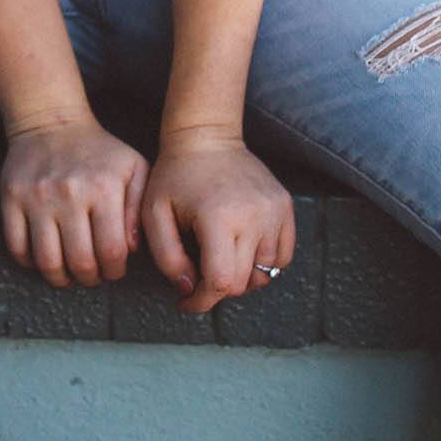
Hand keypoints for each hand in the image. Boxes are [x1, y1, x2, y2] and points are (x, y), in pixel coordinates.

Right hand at [0, 114, 149, 288]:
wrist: (52, 123)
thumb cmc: (99, 152)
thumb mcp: (133, 169)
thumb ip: (138, 209)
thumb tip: (132, 249)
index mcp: (104, 188)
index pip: (112, 251)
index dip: (115, 271)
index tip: (114, 270)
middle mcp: (69, 194)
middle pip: (80, 262)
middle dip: (90, 278)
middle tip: (92, 275)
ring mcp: (37, 198)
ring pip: (47, 261)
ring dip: (60, 278)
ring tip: (69, 275)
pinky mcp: (12, 198)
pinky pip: (17, 247)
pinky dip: (30, 263)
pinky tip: (44, 259)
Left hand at [140, 135, 295, 316]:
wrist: (207, 137)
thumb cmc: (175, 176)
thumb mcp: (155, 215)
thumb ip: (167, 258)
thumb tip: (189, 290)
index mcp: (218, 218)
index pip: (221, 282)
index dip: (202, 302)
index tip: (187, 302)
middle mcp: (253, 216)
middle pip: (244, 282)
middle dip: (218, 290)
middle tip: (198, 279)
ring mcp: (274, 211)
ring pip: (267, 273)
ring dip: (242, 278)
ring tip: (220, 262)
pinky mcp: (285, 206)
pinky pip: (284, 255)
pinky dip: (265, 264)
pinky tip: (242, 253)